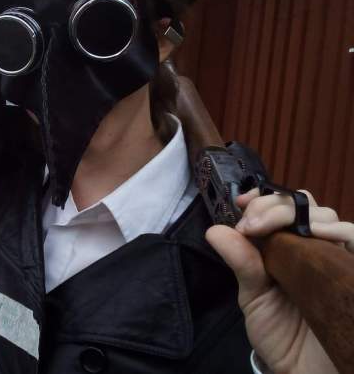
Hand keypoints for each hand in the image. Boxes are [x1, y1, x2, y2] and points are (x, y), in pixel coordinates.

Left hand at [206, 188, 345, 373]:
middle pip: (305, 206)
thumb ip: (240, 263)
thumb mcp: (254, 297)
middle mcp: (314, 247)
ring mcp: (337, 258)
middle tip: (252, 224)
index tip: (242, 204)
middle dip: (275, 205)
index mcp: (286, 247)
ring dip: (301, 214)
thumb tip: (215, 230)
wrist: (304, 371)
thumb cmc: (280, 334)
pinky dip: (340, 231)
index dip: (263, 199)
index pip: (281, 207)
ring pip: (330, 218)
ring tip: (275, 228)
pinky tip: (318, 233)